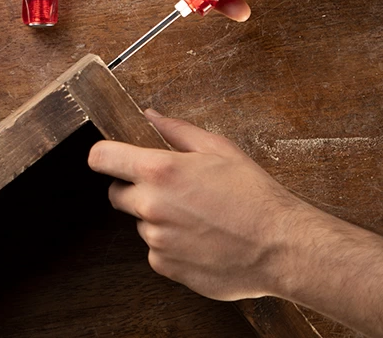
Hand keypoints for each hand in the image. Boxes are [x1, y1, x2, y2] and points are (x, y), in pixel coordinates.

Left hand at [87, 109, 308, 300]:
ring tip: (198, 218)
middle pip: (115, 194)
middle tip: (171, 191)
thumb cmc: (255, 196)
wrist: (282, 247)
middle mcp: (150, 205)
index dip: (104, 157)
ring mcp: (156, 239)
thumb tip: (151, 116)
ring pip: (141, 224)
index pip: (100, 159)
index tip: (112, 159)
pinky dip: (172, 246)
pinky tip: (201, 240)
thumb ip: (177, 131)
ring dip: (158, 219)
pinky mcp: (165, 266)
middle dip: (134, 189)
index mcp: (159, 171)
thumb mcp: (219, 149)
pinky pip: (156, 251)